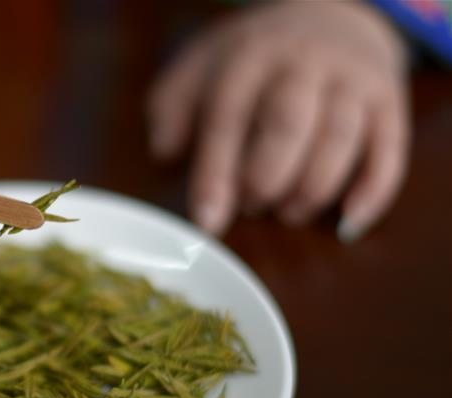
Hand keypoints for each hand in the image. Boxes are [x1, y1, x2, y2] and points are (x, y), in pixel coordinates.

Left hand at [147, 0, 409, 241]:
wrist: (332, 13)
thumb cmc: (255, 57)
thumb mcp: (202, 66)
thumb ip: (172, 106)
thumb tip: (164, 152)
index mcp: (249, 56)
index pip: (228, 118)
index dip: (215, 174)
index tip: (208, 221)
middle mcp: (304, 62)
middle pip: (287, 126)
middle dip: (265, 179)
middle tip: (253, 207)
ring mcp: (352, 79)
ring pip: (339, 140)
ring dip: (311, 190)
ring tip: (287, 213)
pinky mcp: (389, 99)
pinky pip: (389, 150)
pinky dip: (371, 191)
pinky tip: (347, 222)